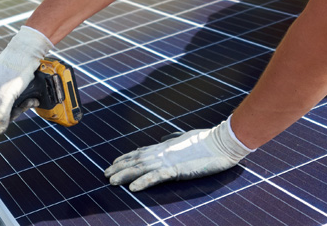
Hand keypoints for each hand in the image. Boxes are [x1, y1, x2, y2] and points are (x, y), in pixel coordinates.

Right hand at [0, 26, 54, 134]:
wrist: (27, 52)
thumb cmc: (12, 70)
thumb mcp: (5, 96)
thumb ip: (1, 115)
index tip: (2, 126)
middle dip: (10, 114)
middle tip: (19, 109)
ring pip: (5, 109)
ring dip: (18, 108)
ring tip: (29, 101)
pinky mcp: (5, 88)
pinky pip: (11, 102)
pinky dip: (21, 102)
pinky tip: (31, 99)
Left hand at [104, 119, 252, 191]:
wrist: (222, 142)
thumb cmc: (207, 140)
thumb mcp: (186, 137)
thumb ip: (173, 138)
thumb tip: (163, 138)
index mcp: (165, 146)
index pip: (140, 151)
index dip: (125, 156)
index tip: (114, 161)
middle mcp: (162, 152)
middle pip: (135, 160)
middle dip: (119, 166)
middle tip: (104, 173)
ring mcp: (168, 160)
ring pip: (141, 168)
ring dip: (124, 174)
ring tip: (111, 181)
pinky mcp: (177, 170)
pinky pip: (156, 177)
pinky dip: (143, 182)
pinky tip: (132, 188)